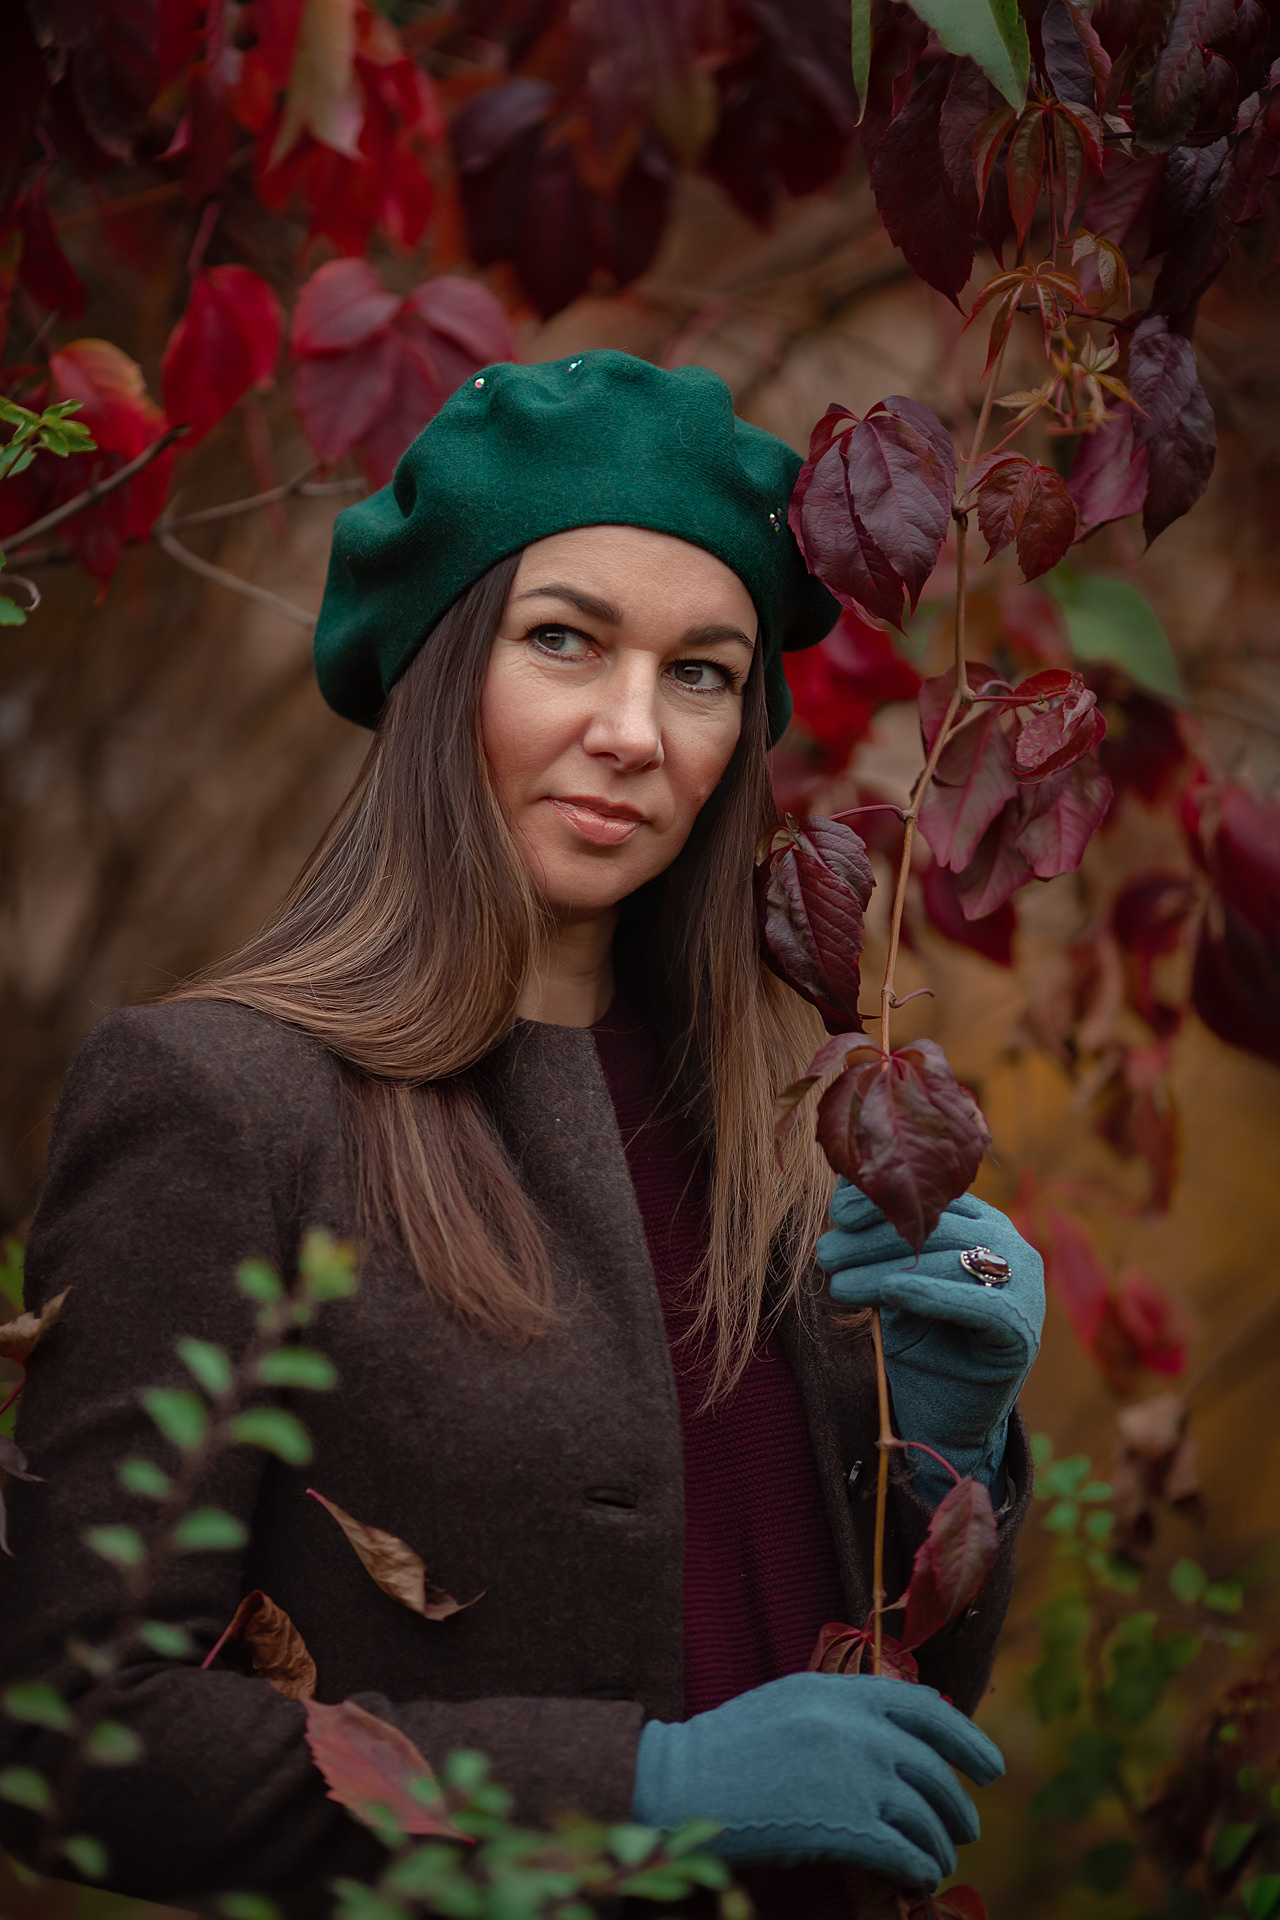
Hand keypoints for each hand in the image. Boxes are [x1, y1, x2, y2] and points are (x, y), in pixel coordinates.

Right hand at [631, 1670, 1002, 1881]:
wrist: (683, 1781)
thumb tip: (902, 1736)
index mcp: (843, 1690)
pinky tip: (918, 1879)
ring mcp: (854, 1776)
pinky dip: (920, 1869)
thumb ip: (845, 1710)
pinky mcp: (846, 1826)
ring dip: (941, 1844)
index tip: (989, 1766)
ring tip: (940, 1859)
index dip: (966, 1739)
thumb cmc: (732, 1745)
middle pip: (935, 1769)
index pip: (927, 1710)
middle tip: (966, 1828)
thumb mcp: (792, 1702)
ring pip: (926, 1816)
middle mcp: (857, 1728)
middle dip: (958, 1805)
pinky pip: (906, 1852)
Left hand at [816, 1185, 1043, 1492]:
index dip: (883, 1200)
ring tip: (837, 1282)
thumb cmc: (917, 1342)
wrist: (941, 1420)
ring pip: (950, 1260)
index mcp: (984, 1224)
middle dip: (874, 1237)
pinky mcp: (1020, 1331)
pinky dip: (930, 1294)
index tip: (836, 1213)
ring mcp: (1024, 1288)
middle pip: (938, 1227)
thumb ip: (882, 1241)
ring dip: (885, 1267)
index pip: (934, 1196)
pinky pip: (977, 1304)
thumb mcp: (894, 1281)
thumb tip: (843, 1193)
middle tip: (826, 1253)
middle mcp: (1011, 1246)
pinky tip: (890, 1291)